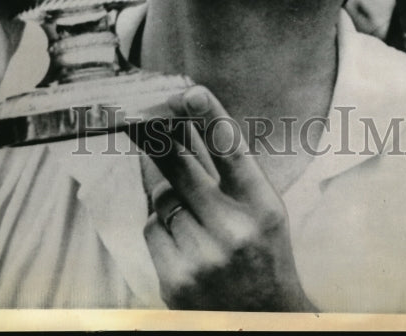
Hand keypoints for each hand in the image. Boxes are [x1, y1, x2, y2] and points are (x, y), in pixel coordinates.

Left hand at [137, 86, 316, 311]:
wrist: (264, 323)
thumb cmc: (262, 256)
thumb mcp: (262, 212)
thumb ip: (229, 173)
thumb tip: (186, 126)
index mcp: (263, 208)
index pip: (233, 153)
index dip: (211, 118)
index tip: (190, 93)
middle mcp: (234, 231)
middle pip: (183, 169)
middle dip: (158, 138)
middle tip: (140, 116)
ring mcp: (203, 258)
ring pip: (162, 198)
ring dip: (166, 192)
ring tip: (190, 211)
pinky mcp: (176, 280)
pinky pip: (152, 228)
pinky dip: (161, 225)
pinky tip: (183, 240)